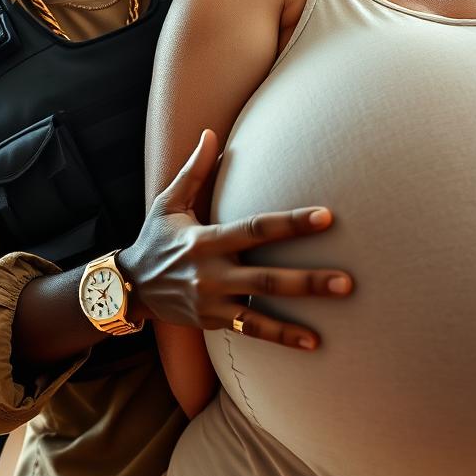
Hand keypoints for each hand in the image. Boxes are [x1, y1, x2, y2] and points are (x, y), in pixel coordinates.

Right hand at [120, 130, 352, 348]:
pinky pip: (252, 330)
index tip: (325, 217)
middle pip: (268, 278)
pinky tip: (313, 342)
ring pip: (264, 309)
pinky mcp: (214, 321)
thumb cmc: (154, 240)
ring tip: (336, 309)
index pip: (256, 229)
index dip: (291, 223)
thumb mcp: (168, 203)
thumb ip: (194, 170)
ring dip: (302, 314)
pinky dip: (283, 337)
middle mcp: (212, 273)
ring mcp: (213, 301)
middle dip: (308, 280)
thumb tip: (210, 133)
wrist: (128, 289)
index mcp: (206, 239)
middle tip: (347, 281)